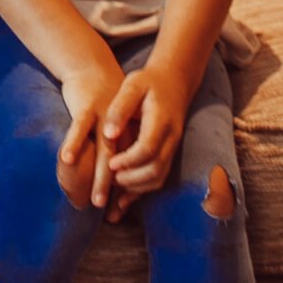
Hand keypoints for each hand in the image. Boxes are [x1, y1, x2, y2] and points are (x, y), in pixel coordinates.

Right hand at [55, 51, 125, 209]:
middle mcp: (120, 128)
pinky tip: (66, 159)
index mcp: (129, 133)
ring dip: (100, 176)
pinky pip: (79, 128)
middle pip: (119, 164)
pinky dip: (73, 143)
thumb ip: (114, 147)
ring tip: (96, 199)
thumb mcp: (115, 122)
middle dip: (116, 190)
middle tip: (110, 213)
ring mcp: (104, 118)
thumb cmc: (101, 100)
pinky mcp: (86, 107)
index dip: (124, 189)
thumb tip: (109, 179)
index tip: (118, 212)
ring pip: (103, 152)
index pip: (129, 166)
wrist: (91, 66)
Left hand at [99, 61, 190, 202]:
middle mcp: (171, 138)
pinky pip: (158, 179)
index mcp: (161, 120)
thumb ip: (119, 108)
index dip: (129, 160)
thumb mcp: (132, 85)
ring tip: (112, 187)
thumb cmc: (148, 82)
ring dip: (136, 189)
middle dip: (131, 179)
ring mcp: (172, 149)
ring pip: (158, 178)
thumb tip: (108, 134)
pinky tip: (122, 200)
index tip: (110, 164)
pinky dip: (141, 191)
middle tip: (109, 179)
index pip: (148, 148)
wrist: (174, 82)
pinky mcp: (168, 155)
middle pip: (155, 169)